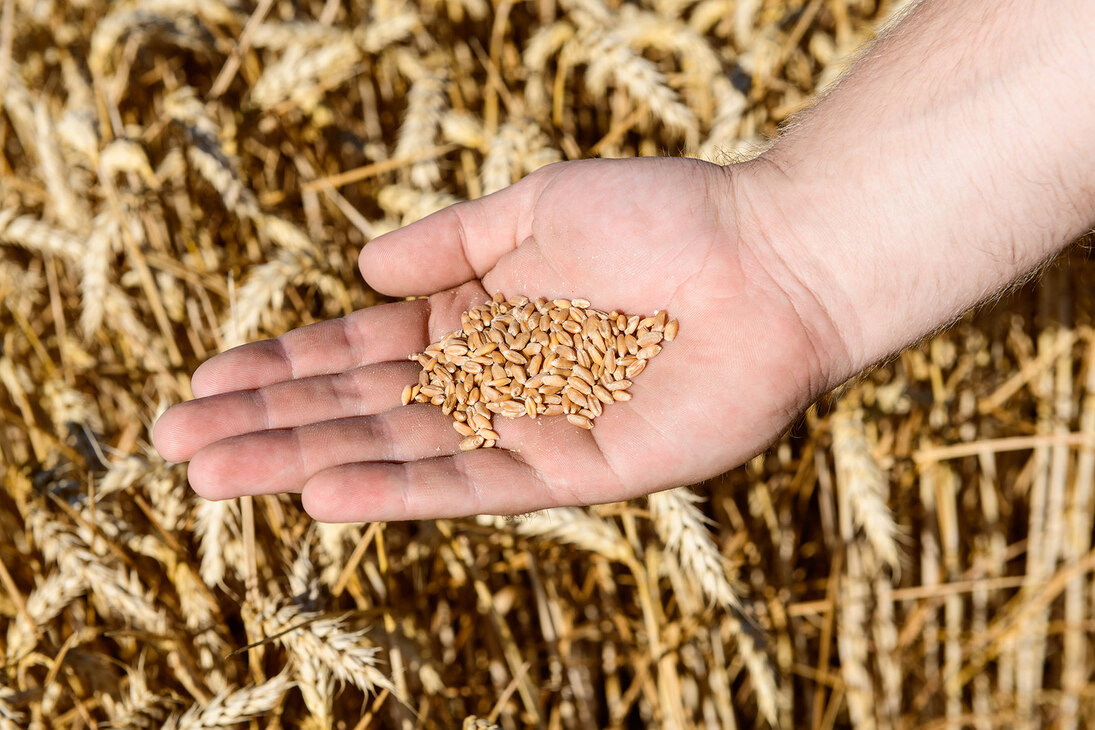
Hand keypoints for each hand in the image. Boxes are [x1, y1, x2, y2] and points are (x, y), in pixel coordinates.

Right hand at [153, 157, 844, 520]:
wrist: (769, 258)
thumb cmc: (663, 216)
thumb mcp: (534, 209)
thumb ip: (450, 245)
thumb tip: (360, 270)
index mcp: (479, 321)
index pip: (359, 352)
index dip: (282, 368)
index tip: (206, 382)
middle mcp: (493, 382)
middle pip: (361, 409)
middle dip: (268, 425)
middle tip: (176, 445)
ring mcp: (531, 430)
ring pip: (399, 451)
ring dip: (304, 462)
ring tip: (214, 475)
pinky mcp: (578, 472)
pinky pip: (474, 484)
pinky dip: (398, 490)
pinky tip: (323, 492)